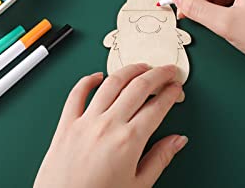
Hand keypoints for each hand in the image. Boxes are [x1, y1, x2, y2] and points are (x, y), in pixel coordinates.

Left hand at [34, 65, 186, 187]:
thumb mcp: (137, 186)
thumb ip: (159, 159)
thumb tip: (178, 140)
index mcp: (129, 141)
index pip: (157, 106)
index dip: (171, 93)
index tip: (176, 88)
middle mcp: (108, 125)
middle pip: (138, 87)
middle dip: (158, 74)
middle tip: (167, 71)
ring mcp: (86, 121)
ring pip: (111, 83)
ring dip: (130, 70)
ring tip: (141, 67)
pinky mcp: (66, 123)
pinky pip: (77, 93)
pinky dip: (88, 80)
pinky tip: (98, 76)